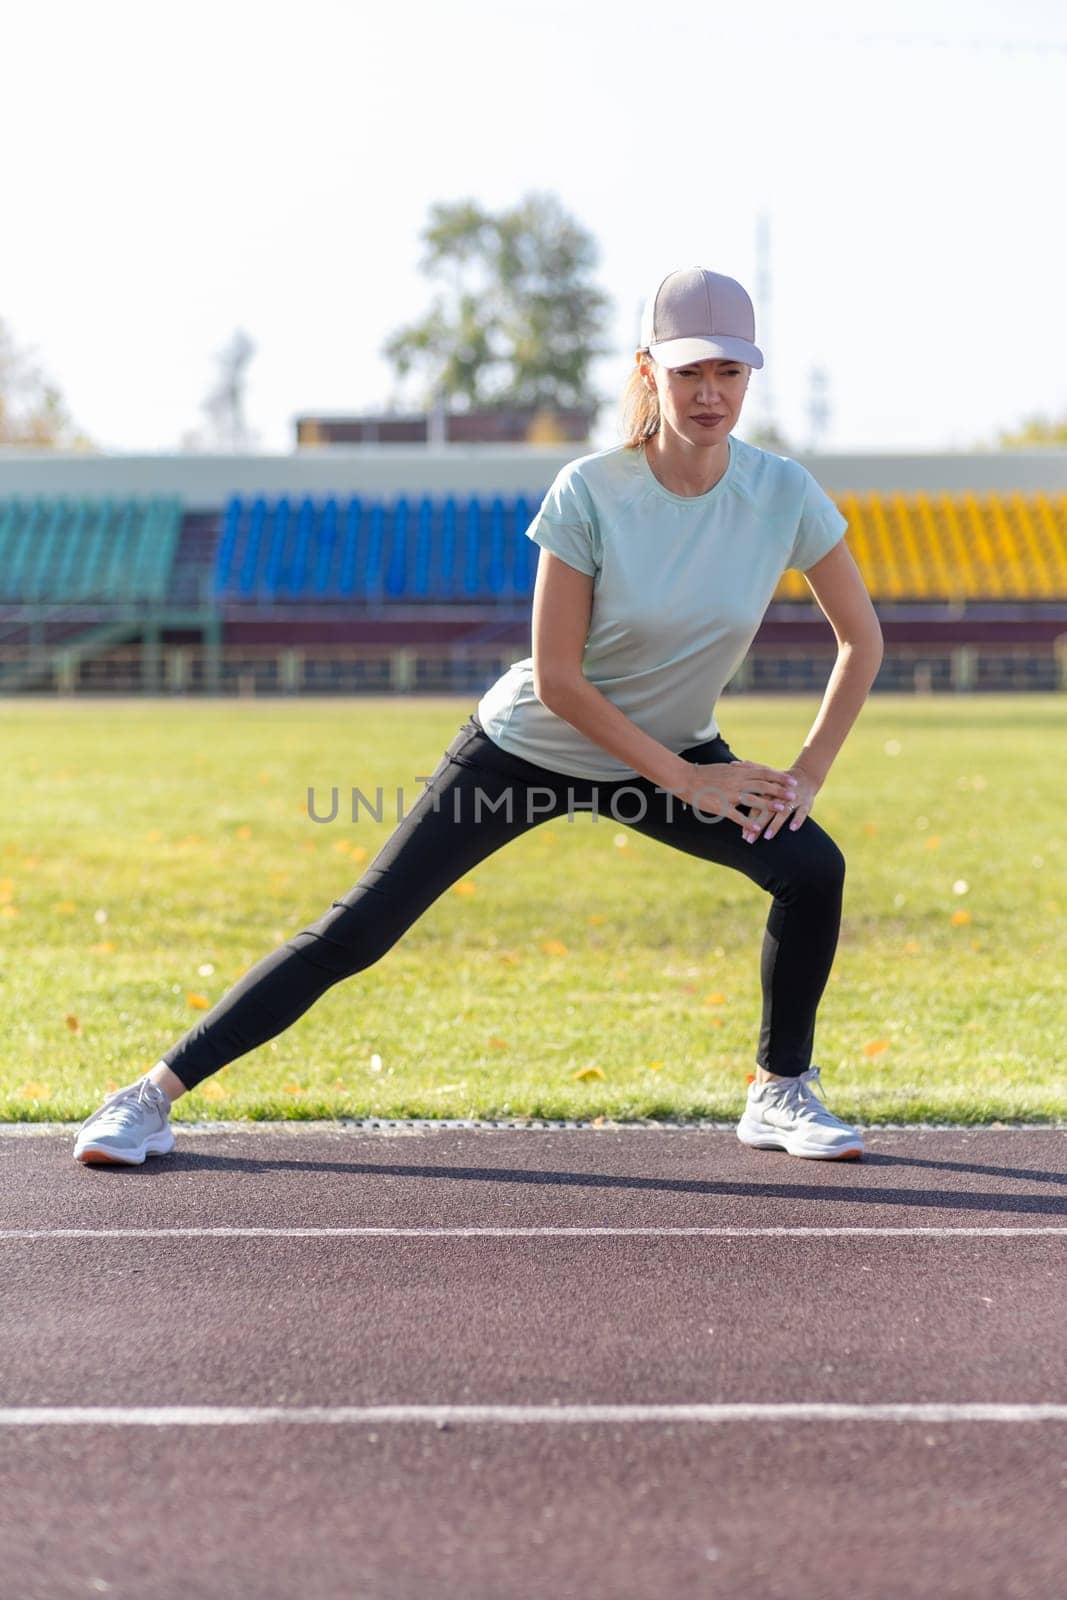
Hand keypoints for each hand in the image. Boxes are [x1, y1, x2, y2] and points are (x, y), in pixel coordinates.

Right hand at [674, 759, 799, 834]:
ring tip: (781, 809)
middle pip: (763, 785)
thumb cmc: (705, 773)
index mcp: (738, 772)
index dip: (779, 777)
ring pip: (753, 799)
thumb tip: (749, 767)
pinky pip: (737, 816)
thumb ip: (739, 769)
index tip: (792, 781)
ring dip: (768, 805)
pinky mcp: (721, 806)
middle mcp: (737, 782)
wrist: (686, 779)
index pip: (764, 773)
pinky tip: (757, 828)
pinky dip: (748, 822)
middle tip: (793, 795)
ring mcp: (729, 794)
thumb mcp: (725, 768)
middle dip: (780, 791)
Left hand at [740, 765, 820, 842]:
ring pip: (784, 811)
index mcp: (769, 787)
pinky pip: (803, 812)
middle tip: (749, 839)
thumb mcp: (766, 774)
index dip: (747, 816)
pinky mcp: (806, 803)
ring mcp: (794, 798)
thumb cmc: (780, 779)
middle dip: (758, 824)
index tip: (741, 832)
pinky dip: (798, 819)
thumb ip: (750, 770)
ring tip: (767, 837)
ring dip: (775, 824)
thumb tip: (733, 764)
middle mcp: (780, 793)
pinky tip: (793, 829)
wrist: (806, 776)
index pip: (755, 803)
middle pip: (767, 809)